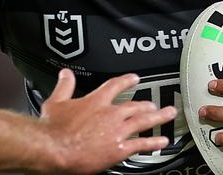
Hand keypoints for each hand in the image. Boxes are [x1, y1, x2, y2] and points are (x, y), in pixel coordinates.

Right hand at [39, 69, 177, 174]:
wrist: (55, 149)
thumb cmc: (54, 130)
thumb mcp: (56, 101)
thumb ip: (64, 86)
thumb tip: (66, 74)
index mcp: (96, 101)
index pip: (115, 86)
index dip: (127, 81)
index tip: (135, 78)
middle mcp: (110, 114)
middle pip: (134, 105)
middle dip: (146, 103)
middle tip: (154, 103)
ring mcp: (117, 131)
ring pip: (143, 121)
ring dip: (158, 117)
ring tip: (168, 114)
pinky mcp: (119, 149)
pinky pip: (141, 144)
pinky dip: (154, 142)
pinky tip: (162, 141)